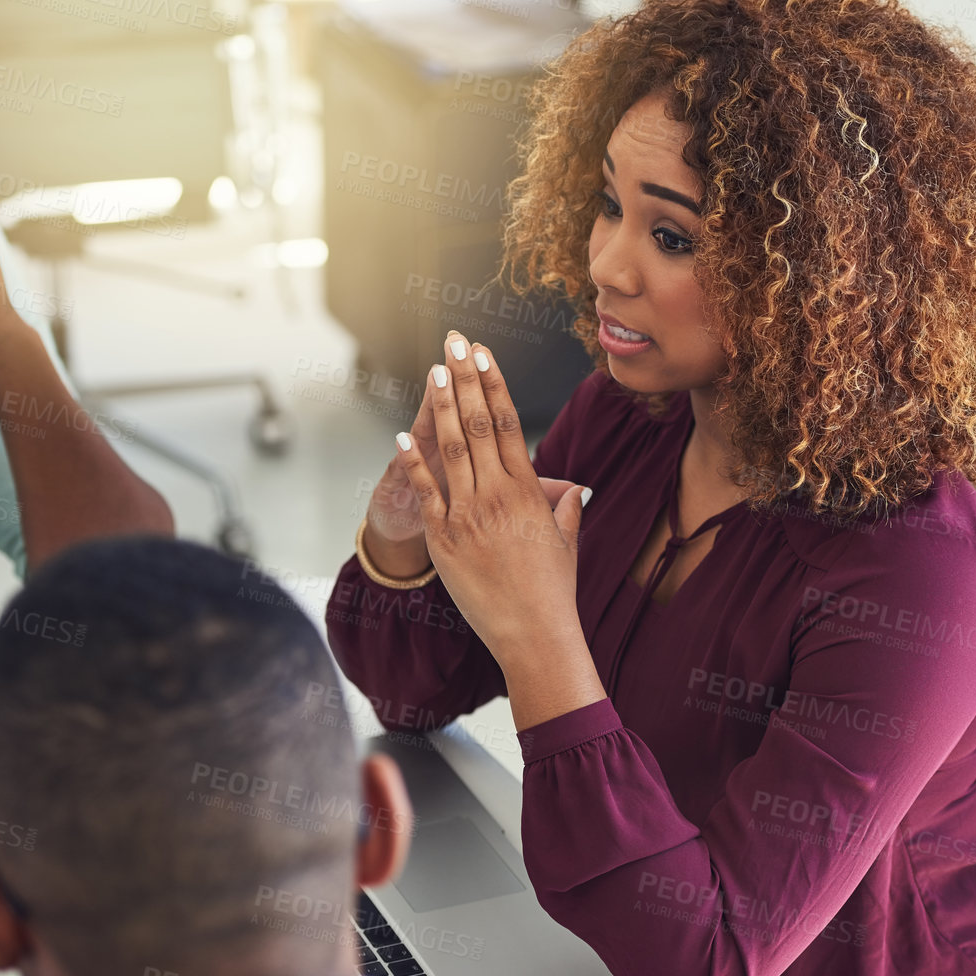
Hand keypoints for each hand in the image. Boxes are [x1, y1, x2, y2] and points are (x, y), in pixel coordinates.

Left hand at [393, 332, 590, 666]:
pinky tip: (403, 433)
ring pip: (451, 448)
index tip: (483, 353)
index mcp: (528, 490)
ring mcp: (468, 515)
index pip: (507, 424)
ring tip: (434, 371)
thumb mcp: (565, 542)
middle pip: (478, 424)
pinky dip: (414, 462)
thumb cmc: (553, 591)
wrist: (534, 634)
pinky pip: (426, 492)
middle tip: (454, 342)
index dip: (493, 384)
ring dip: (441, 405)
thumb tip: (572, 489)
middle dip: (466, 378)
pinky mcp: (444, 539)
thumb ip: (564, 509)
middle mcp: (498, 495)